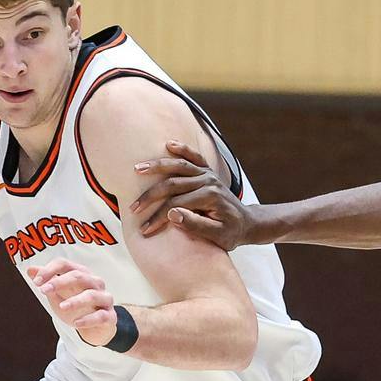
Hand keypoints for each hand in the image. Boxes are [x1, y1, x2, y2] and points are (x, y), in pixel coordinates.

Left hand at [27, 259, 118, 345]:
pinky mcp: (110, 316)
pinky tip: (76, 323)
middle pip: (78, 276)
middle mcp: (95, 283)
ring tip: (61, 307)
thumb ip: (47, 281)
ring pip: (91, 295)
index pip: (65, 264)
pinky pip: (101, 316)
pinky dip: (88, 319)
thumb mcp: (58, 294)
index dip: (49, 270)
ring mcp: (104, 298)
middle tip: (43, 291)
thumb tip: (29, 269)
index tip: (36, 282)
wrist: (95, 328)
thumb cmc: (76, 307)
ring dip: (75, 300)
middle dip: (59, 282)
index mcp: (81, 274)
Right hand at [130, 141, 255, 248]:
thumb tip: (172, 214)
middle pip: (172, 184)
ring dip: (157, 166)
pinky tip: (168, 144)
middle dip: (150, 196)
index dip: (158, 217)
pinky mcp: (207, 171)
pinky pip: (194, 156)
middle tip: (134, 208)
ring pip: (179, 166)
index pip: (176, 205)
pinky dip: (182, 149)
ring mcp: (208, 174)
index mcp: (210, 197)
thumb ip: (196, 225)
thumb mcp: (217, 236)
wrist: (247, 223)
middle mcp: (208, 181)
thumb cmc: (231, 232)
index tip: (145, 229)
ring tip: (137, 168)